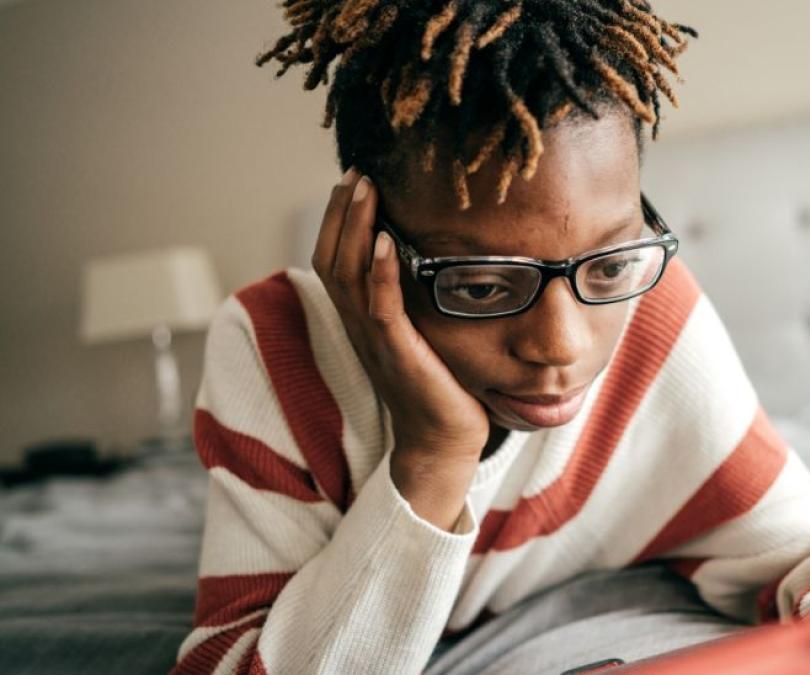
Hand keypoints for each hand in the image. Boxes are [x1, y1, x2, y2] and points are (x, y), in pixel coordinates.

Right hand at [312, 168, 490, 526]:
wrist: (443, 444)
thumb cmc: (439, 386)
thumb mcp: (419, 333)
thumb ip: (411, 299)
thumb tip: (424, 255)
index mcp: (360, 320)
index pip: (333, 259)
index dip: (336, 220)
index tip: (352, 181)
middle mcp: (358, 327)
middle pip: (332, 259)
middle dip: (340, 213)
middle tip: (355, 172)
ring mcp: (375, 342)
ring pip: (349, 277)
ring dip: (354, 229)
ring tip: (364, 191)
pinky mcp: (399, 356)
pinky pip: (381, 310)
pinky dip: (380, 275)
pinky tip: (384, 242)